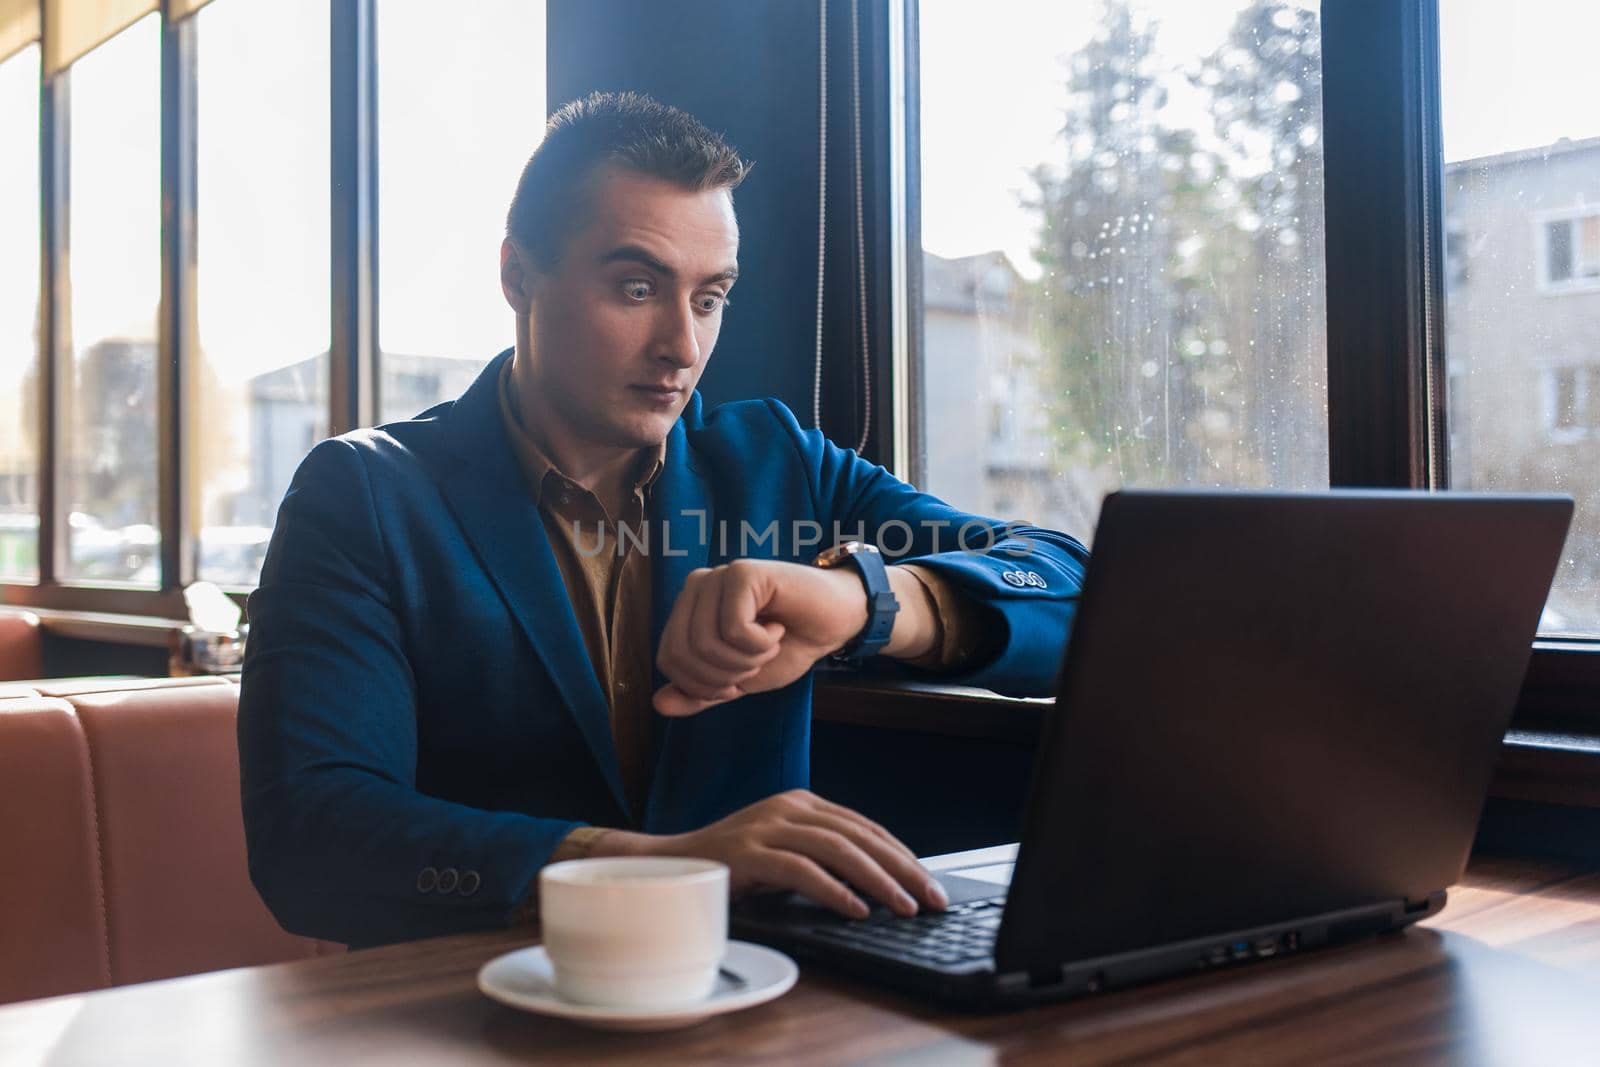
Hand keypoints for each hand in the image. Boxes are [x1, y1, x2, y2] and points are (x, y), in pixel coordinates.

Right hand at [589, 789, 947, 918]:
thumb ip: (823, 858)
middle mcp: (787, 807)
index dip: (901, 854)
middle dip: (902, 869)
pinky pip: (800, 870)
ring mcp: (765, 826)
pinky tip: (856, 910)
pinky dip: (833, 890)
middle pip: (859, 835)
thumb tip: (881, 883)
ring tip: (903, 907)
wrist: (670, 867)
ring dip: (877, 880)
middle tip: (931, 898)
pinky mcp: (747, 852)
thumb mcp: (785, 855)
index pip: (864, 826)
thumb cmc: (734, 867)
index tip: (929, 882)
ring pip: (837, 849)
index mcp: (801, 802)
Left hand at [652, 559, 869, 716]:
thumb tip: (658, 704)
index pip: (668, 659)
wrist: (835, 623)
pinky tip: (778, 626)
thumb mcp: (739, 679)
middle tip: (757, 661)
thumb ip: (701, 692)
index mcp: (688, 609)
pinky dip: (760, 643)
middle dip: (724, 676)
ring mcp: (718, 576)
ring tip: (770, 643)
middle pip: (682, 653)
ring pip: (706, 643)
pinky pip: (734, 629)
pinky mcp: (743, 573)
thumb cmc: (789, 646)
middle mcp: (697, 587)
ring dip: (746, 660)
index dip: (703, 684)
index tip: (738, 678)